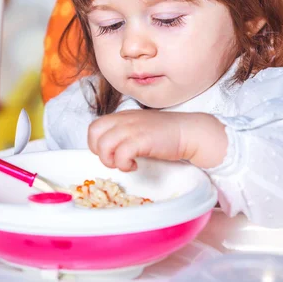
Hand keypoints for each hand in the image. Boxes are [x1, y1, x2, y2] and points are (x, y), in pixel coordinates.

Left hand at [88, 110, 227, 170]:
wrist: (188, 131)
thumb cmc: (165, 133)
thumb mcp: (139, 127)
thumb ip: (123, 132)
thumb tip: (110, 149)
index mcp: (122, 116)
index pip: (94, 127)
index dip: (96, 143)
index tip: (110, 153)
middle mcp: (124, 120)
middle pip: (94, 134)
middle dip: (100, 152)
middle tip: (115, 160)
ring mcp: (132, 129)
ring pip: (104, 145)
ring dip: (111, 160)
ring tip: (126, 163)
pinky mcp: (141, 140)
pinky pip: (121, 154)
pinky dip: (124, 164)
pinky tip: (135, 165)